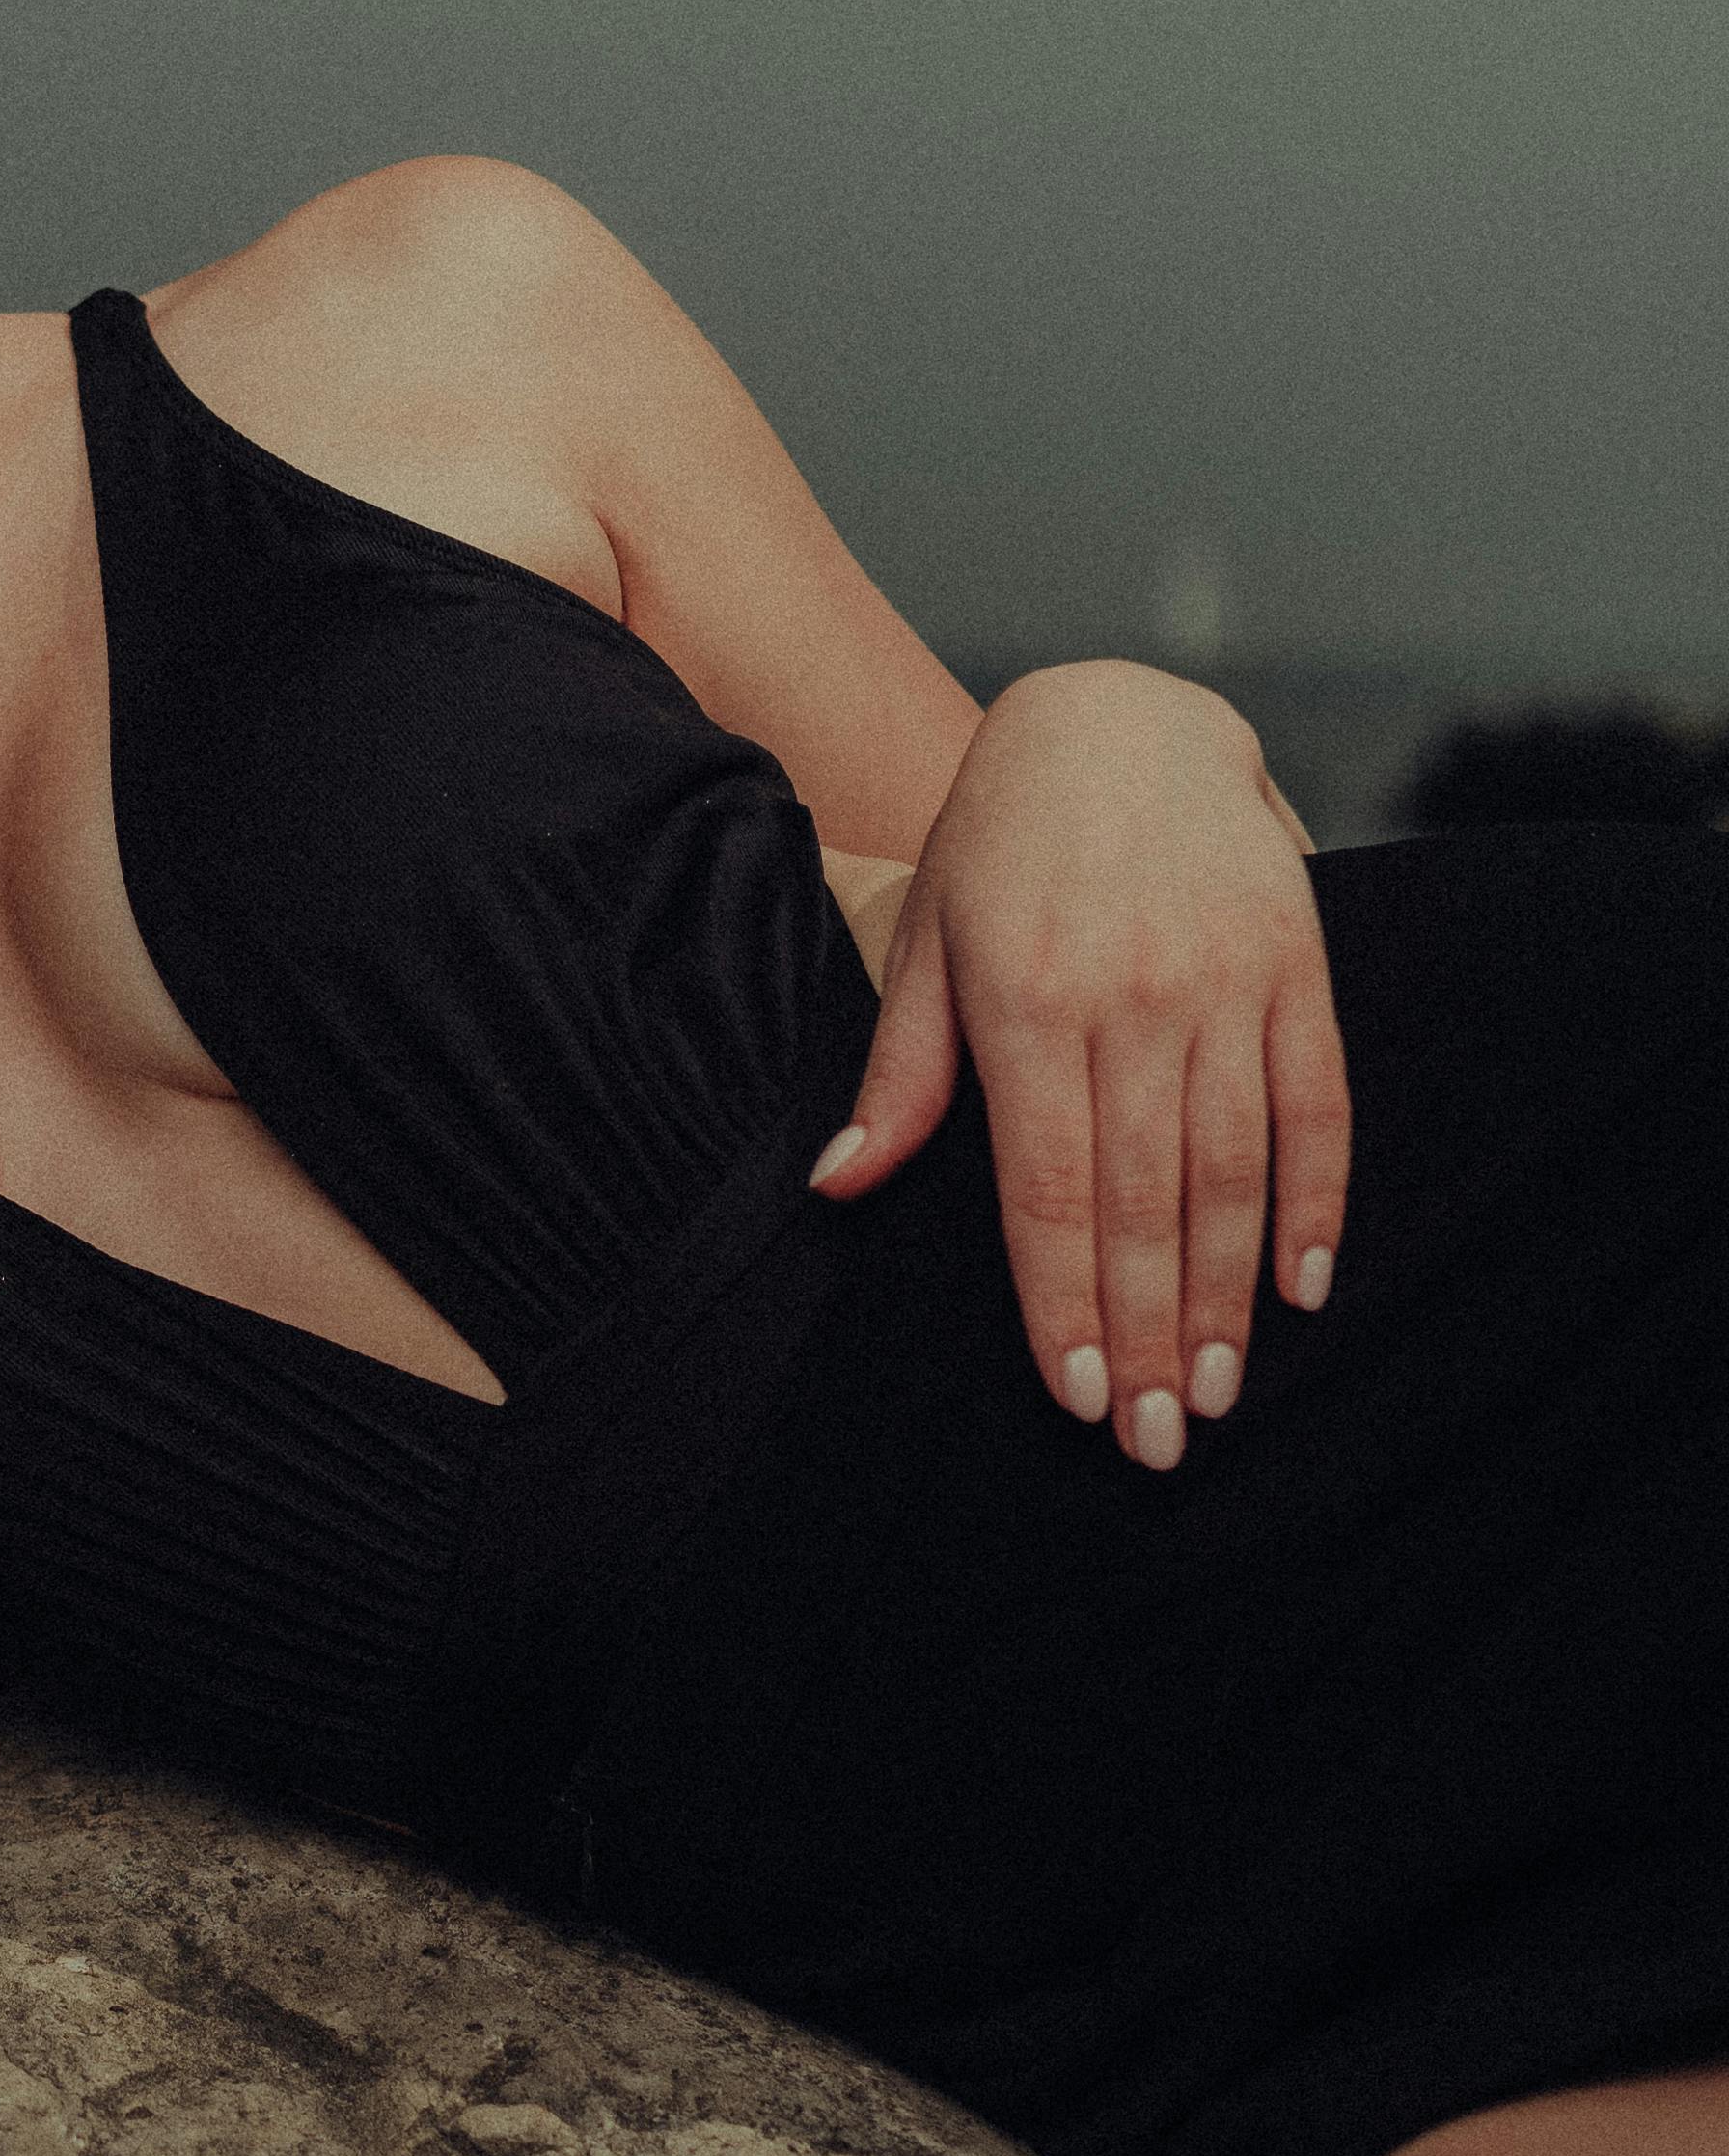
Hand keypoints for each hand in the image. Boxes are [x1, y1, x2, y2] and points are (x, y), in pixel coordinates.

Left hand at [806, 662, 1346, 1468]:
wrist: (1120, 712)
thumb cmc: (1002, 842)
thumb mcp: (930, 938)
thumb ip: (900, 1072)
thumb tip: (837, 1186)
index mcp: (1025, 1001)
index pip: (1048, 1189)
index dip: (1065, 1304)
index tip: (1082, 1399)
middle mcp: (1131, 996)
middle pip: (1144, 1200)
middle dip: (1150, 1331)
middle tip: (1161, 1443)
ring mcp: (1224, 978)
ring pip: (1234, 1168)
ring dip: (1228, 1293)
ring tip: (1218, 1391)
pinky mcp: (1297, 959)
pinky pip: (1318, 1100)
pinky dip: (1315, 1200)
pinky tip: (1300, 1287)